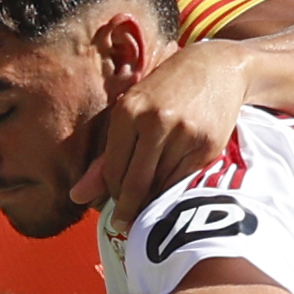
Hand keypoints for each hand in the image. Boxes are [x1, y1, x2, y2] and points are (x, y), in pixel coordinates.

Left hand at [69, 37, 249, 228]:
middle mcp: (155, 122)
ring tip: (149, 204)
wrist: (216, 68)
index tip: (112, 208)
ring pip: (160, 185)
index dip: (111, 194)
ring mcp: (184, 134)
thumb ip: (105, 158)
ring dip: (152, 200)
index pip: (112, 170)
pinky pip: (183, 181)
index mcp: (128, 112)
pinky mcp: (206, 145)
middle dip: (128, 209)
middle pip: (135, 183)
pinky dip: (174, 191)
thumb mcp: (131, 114)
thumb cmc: (164, 92)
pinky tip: (170, 190)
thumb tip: (76, 197)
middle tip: (125, 225)